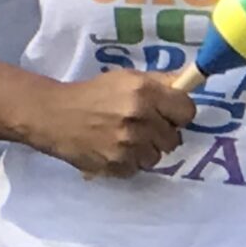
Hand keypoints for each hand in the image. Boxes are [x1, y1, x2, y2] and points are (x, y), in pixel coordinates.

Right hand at [26, 70, 194, 178]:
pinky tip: (113, 149)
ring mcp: (129, 144)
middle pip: (174, 138)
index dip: (177, 112)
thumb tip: (191, 78)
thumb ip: (160, 81)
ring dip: (145, 149)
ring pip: (158, 156)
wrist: (53, 115)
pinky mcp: (118, 165)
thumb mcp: (125, 78)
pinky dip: (129, 161)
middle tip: (140, 125)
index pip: (187, 110)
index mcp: (143, 91)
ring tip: (124, 138)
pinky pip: (139, 168)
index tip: (165, 113)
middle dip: (160, 133)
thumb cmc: (92, 93)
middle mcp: (139, 117)